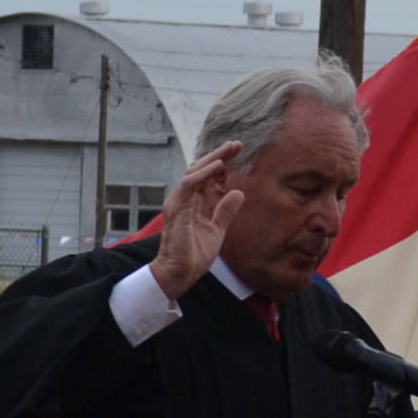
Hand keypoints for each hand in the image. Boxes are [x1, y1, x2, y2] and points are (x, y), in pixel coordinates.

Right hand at [149, 144, 246, 299]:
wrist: (180, 273)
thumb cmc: (194, 254)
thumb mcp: (217, 230)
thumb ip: (225, 211)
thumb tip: (238, 192)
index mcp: (194, 202)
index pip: (208, 177)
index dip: (222, 163)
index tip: (238, 152)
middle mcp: (185, 198)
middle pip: (201, 169)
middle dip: (219, 155)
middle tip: (236, 144)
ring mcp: (180, 202)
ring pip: (195, 172)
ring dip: (213, 159)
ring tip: (229, 150)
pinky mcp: (178, 208)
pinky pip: (189, 185)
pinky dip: (203, 174)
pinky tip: (218, 166)